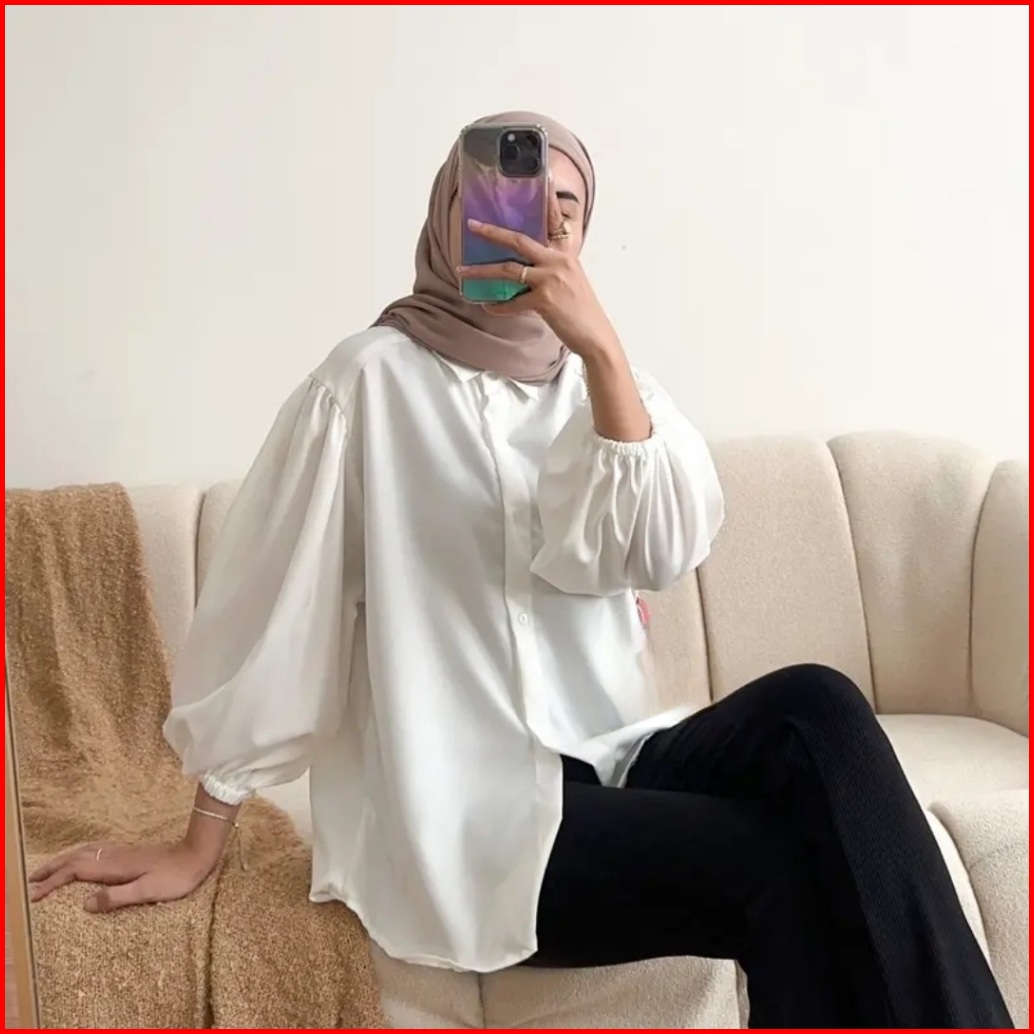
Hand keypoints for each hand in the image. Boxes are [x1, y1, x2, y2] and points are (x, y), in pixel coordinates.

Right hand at [29, 840, 214, 912]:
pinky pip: (96, 850)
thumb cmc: (176, 877)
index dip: (53, 882)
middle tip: (30, 881)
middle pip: (75, 857)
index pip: (75, 871)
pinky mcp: (130, 852)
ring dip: (64, 860)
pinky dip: (80, 855)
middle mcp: (115, 855)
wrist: (198, 853)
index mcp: (115, 866)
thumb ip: (116, 897)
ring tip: (49, 870)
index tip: (34, 895)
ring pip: (85, 851)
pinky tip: (83, 859)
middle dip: (52, 868)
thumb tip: (85, 904)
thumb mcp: (147, 892)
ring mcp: (123, 851)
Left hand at [458, 190, 620, 359]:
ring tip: (463, 271)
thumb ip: (550, 270)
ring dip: (482, 271)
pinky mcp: (545, 300)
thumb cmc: (581, 311)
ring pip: (509, 270)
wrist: (595, 335)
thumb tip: (523, 271)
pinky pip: (513, 302)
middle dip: (492, 232)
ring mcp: (551, 280)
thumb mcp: (570, 281)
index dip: (548, 199)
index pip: (554, 220)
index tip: (544, 176)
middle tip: (472, 226)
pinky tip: (488, 307)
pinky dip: (498, 306)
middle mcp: (558, 262)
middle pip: (519, 241)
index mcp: (565, 254)